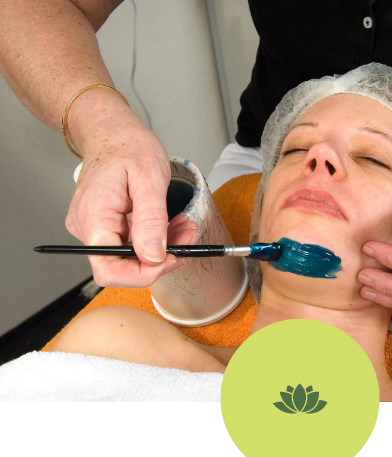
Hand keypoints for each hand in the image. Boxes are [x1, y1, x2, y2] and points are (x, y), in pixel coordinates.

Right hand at [65, 119, 194, 287]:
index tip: (173, 258)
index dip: (143, 274)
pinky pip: (131, 243)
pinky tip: (172, 224)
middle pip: (122, 266)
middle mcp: (88, 228)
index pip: (109, 270)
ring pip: (131, 256)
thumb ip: (151, 220)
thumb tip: (152, 257)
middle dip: (161, 258)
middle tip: (188, 237)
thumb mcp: (149, 178)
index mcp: (93, 217)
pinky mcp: (105, 226)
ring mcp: (94, 228)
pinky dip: (155, 238)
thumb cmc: (128, 146)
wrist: (112, 131)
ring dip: (163, 247)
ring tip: (185, 226)